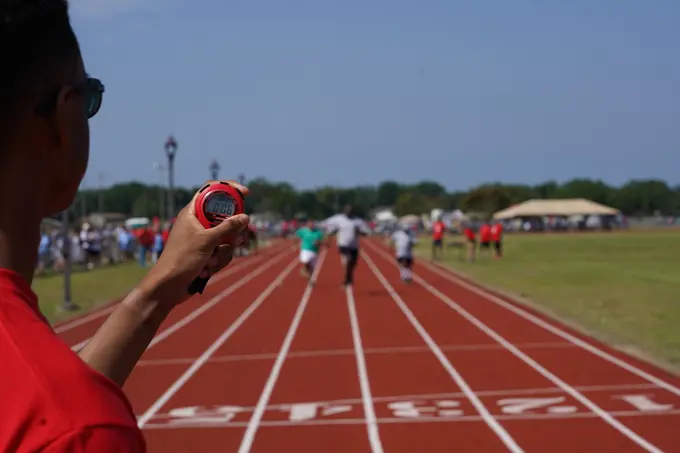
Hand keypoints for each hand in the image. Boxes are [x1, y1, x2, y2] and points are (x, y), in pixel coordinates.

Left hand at [139, 180, 249, 308]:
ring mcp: (203, 238)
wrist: (169, 287)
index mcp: (193, 212)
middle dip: (231, 233)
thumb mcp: (207, 241)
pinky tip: (207, 270)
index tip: (246, 193)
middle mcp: (198, 223)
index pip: (212, 190)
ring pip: (227, 237)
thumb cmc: (182, 259)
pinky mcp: (207, 253)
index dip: (229, 188)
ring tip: (210, 261)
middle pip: (226, 217)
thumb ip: (227, 227)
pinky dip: (218, 261)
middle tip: (233, 241)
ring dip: (223, 252)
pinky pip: (223, 252)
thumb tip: (245, 217)